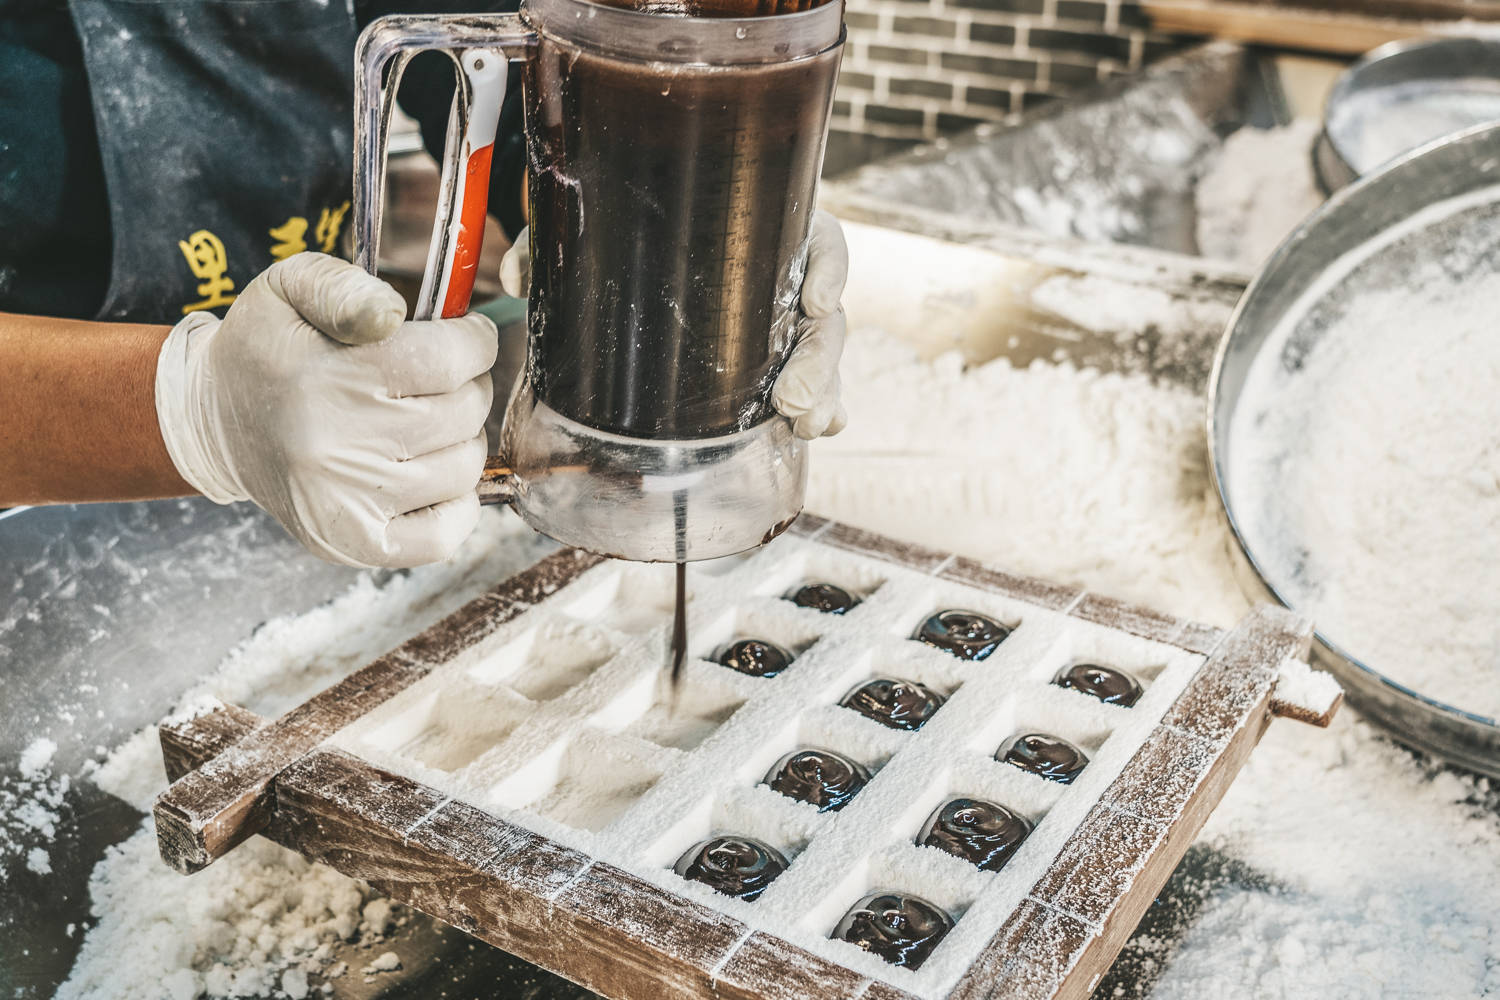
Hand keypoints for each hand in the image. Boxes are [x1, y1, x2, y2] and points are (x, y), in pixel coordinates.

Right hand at [155, 252, 495, 567]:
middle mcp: (334, 448)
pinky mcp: (353, 546)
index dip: (473, 342)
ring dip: (462, 439)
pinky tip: (432, 471)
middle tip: (443, 379)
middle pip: (461, 412)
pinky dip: (458, 503)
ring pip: (463, 468)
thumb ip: (343, 287)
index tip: (468, 337)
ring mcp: (344, 505)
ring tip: (430, 422)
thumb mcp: (289, 288)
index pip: (447, 359)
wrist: (217, 421)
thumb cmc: (270, 349)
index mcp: (325, 378)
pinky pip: (444, 534)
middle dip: (468, 386)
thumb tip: (390, 314)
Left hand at [499, 209, 848, 439]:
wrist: (650, 240)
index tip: (816, 298)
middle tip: (792, 398)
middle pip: (823, 314)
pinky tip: (818, 431)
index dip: (828, 268)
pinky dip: (821, 410)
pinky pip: (812, 385)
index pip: (817, 240)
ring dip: (821, 392)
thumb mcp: (605, 224)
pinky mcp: (778, 360)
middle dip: (817, 361)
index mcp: (763, 230)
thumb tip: (519, 278)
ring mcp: (785, 322)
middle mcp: (784, 275)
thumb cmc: (638, 230)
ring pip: (820, 355)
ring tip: (805, 424)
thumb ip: (561, 242)